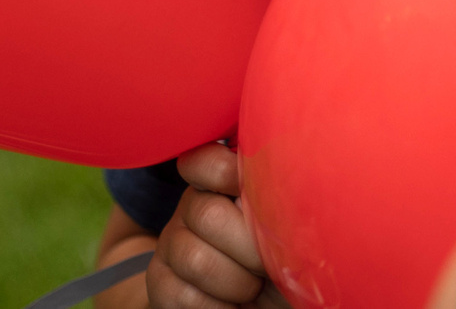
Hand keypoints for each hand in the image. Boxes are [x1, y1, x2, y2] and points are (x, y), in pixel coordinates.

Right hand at [148, 143, 284, 308]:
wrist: (272, 303)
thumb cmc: (292, 263)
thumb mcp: (295, 226)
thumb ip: (282, 198)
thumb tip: (289, 169)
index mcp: (227, 181)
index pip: (205, 161)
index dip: (227, 173)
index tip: (256, 197)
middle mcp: (194, 205)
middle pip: (208, 214)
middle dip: (250, 248)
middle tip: (270, 264)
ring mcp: (172, 243)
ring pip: (195, 259)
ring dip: (238, 283)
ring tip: (254, 288)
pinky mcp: (160, 282)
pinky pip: (182, 296)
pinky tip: (233, 305)